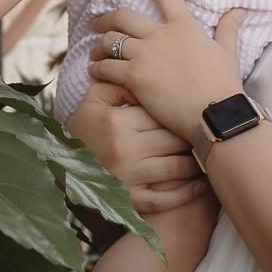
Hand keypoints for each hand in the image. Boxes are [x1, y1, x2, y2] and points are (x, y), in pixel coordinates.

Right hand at [66, 81, 208, 214]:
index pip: (162, 112)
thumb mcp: (93, 101)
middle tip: (210, 127)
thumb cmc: (84, 130)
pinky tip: (200, 184)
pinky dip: (187, 193)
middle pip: (175, 139)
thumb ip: (118, 82)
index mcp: (118, 122)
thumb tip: (146, 70)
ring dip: (196, 161)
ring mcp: (130, 178)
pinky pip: (166, 199)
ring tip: (209, 151)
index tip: (196, 106)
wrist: (61, 169)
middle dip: (194, 133)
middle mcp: (126, 150)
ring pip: (178, 168)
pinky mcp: (132, 201)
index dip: (180, 108)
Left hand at [89, 0, 244, 142]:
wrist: (215, 113)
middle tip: (97, 24)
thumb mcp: (227, 52)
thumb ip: (228, 28)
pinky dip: (97, 68)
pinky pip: (106, 66)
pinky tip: (96, 72)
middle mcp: (160, 35)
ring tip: (96, 53)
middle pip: (122, 15)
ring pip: (110, 40)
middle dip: (105, 18)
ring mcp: (145, 54)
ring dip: (99, 46)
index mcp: (183, 26)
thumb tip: (239, 10)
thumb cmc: (223, 85)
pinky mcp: (134, 76)